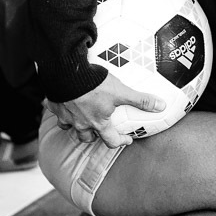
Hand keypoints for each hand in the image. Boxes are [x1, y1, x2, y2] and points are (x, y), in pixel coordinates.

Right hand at [47, 73, 166, 148]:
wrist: (67, 73)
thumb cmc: (94, 84)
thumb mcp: (121, 92)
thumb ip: (140, 100)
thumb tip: (161, 106)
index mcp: (98, 122)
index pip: (111, 140)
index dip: (120, 141)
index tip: (126, 140)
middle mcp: (81, 123)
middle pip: (87, 138)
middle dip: (94, 136)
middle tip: (100, 129)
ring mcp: (66, 115)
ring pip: (68, 127)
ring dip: (74, 125)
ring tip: (79, 117)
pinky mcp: (54, 104)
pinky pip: (55, 111)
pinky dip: (59, 109)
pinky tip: (62, 101)